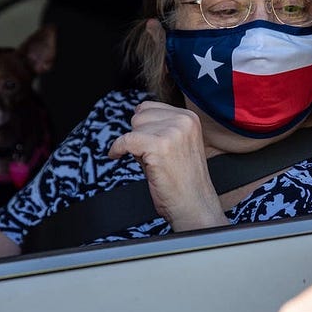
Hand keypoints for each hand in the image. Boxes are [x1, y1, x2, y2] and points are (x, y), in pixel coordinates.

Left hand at [108, 100, 227, 230]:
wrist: (194, 204)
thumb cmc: (184, 180)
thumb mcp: (176, 144)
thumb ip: (160, 128)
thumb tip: (135, 118)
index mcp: (190, 118)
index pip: (150, 107)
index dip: (142, 126)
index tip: (141, 141)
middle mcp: (183, 121)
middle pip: (140, 115)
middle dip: (139, 134)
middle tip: (150, 156)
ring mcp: (172, 132)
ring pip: (133, 127)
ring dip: (135, 144)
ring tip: (150, 161)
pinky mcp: (159, 146)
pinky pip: (125, 141)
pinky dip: (117, 149)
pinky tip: (117, 156)